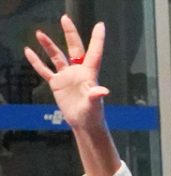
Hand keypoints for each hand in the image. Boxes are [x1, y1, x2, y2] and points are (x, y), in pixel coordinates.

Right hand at [24, 16, 108, 130]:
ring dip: (48, 45)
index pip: (94, 52)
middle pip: (74, 48)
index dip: (97, 39)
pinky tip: (28, 51)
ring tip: (39, 33)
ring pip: (56, 56)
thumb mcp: (94, 104)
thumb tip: (103, 91)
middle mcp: (78, 71)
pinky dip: (36, 62)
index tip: (100, 24)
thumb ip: (96, 95)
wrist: (83, 123)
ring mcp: (66, 76)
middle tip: (65, 18)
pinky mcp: (56, 84)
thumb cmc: (93, 114)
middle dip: (70, 33)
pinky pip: (44, 70)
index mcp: (90, 73)